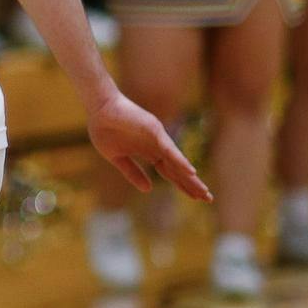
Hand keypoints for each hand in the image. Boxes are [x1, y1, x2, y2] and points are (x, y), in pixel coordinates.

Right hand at [87, 90, 210, 200]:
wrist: (99, 108)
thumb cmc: (104, 129)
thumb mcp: (117, 157)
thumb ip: (133, 172)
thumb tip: (148, 190)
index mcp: (149, 152)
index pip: (170, 172)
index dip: (182, 185)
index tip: (195, 197)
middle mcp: (158, 146)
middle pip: (178, 169)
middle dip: (192, 184)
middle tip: (208, 198)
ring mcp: (158, 138)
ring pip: (177, 161)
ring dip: (190, 177)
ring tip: (203, 191)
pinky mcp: (154, 130)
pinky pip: (169, 149)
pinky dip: (180, 161)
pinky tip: (191, 172)